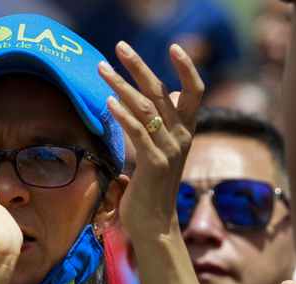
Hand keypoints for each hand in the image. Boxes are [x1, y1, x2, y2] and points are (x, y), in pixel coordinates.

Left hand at [99, 42, 203, 237]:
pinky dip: (122, 114)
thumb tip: (141, 109)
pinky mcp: (153, 164)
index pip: (194, 92)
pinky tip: (107, 102)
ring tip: (101, 69)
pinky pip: (137, 132)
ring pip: (145, 108)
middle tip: (120, 46)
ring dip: (120, 85)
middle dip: (140, 66)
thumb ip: (153, 131)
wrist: (155, 225)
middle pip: (162, 91)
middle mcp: (181, 138)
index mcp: (185, 132)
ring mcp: (169, 150)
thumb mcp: (157, 154)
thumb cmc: (151, 189)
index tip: (175, 47)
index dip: (187, 68)